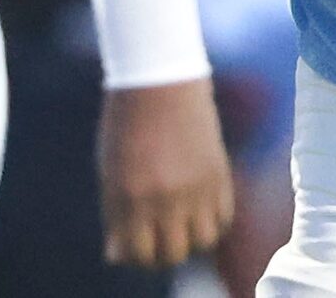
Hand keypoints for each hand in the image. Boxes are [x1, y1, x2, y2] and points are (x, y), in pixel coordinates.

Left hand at [97, 77, 235, 268]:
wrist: (160, 79)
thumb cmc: (127, 124)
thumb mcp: (111, 171)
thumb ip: (116, 215)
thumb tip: (117, 256)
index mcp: (131, 197)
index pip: (137, 255)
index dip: (135, 255)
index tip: (134, 245)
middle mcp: (166, 198)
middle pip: (172, 255)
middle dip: (162, 253)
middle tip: (157, 238)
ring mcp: (197, 187)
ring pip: (203, 242)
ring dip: (191, 239)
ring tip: (181, 223)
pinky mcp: (220, 174)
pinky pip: (224, 218)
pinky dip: (212, 220)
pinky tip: (199, 207)